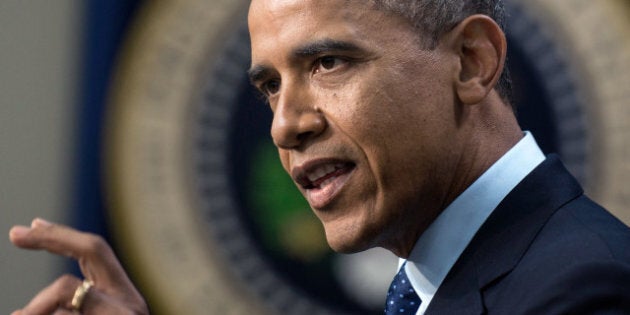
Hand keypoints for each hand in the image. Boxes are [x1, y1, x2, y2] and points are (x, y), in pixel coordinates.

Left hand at [9, 218, 148, 314]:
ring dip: (36, 308)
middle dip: (53, 237)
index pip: (95, 254)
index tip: (31, 226)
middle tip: (15, 234)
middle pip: (93, 248)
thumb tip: (19, 312)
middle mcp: (130, 303)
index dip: (61, 237)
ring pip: (65, 289)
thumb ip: (64, 312)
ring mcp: (125, 313)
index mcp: (122, 300)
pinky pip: (63, 314)